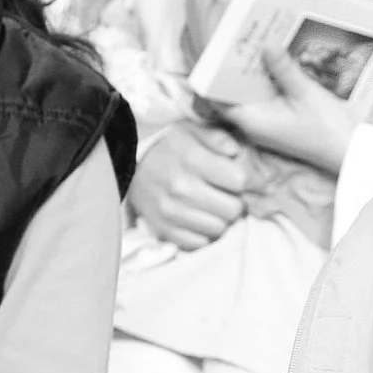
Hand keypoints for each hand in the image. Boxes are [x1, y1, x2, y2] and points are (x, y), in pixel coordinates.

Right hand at [129, 120, 250, 248]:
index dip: (244, 180)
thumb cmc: (169, 147)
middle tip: (225, 195)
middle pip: (233, 209)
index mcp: (191, 159)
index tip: (236, 178)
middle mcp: (180, 187)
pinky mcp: (163, 230)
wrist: (128, 165)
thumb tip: (236, 150)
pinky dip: (202, 234)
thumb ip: (218, 136)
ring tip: (211, 206)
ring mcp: (170, 212)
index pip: (240, 181)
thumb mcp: (191, 129)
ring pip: (218, 229)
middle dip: (235, 202)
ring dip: (220, 219)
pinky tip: (198, 218)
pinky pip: (198, 243)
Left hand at [212, 53, 355, 174]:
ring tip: (255, 44)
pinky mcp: (277, 119)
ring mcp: (265, 122)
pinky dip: (265, 81)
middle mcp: (253, 123)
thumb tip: (265, 44)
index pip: (216, 98)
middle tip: (238, 40)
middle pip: (231, 93)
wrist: (349, 151)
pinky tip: (274, 62)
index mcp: (252, 120)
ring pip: (248, 94)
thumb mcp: (305, 93)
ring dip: (250, 73)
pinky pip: (263, 97)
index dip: (212, 76)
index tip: (216, 51)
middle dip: (233, 69)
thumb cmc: (327, 128)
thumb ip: (283, 69)